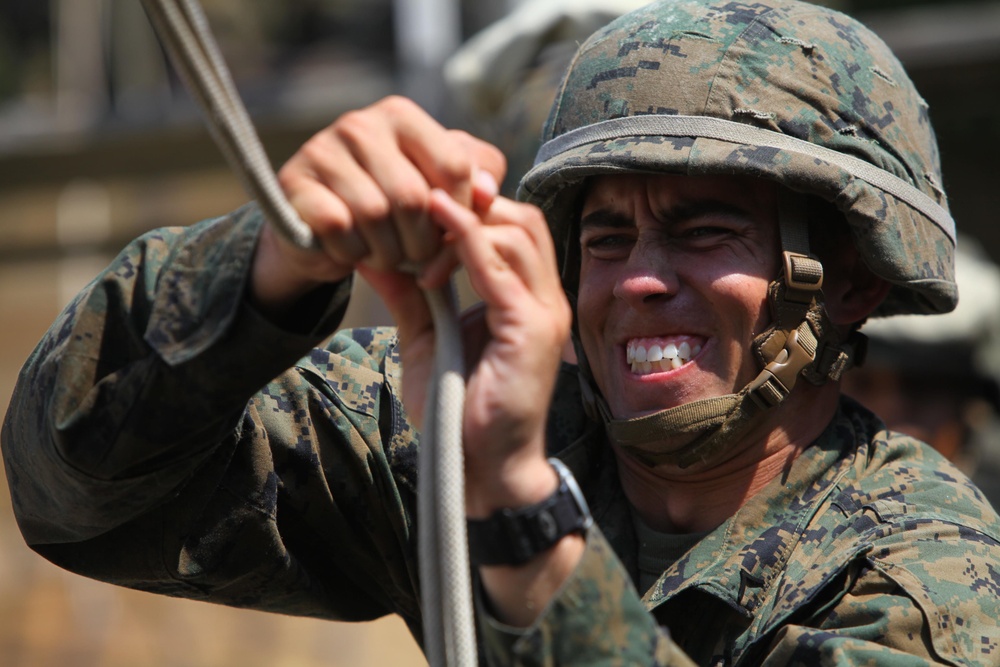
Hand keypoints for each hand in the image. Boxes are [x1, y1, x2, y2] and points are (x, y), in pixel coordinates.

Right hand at [250, 95, 504, 315]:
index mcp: (403, 116)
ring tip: (388, 256)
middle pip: (414, 197)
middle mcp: (361, 124)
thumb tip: (487, 193)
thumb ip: (474, 182)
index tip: (453, 235)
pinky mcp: (293, 182)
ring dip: (388, 252)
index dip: (462, 213)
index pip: (455, 165)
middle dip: (423, 243)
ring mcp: (322, 150)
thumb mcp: (439, 190)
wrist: (325, 232)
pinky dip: (352, 252)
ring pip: (375, 214)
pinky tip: (355, 251)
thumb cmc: (392, 207)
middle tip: (418, 258)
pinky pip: (338, 227)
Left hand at [363, 191, 571, 515]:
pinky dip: (467, 241)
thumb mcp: (427, 338)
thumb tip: (373, 255)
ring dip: (465, 222)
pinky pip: (502, 267)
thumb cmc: (458, 409)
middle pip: (522, 217)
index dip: (472, 207)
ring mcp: (543, 312)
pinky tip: (434, 238)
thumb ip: (409, 294)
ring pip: (518, 231)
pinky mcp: (531, 330)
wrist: (481, 467)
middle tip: (422, 208)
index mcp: (525, 297)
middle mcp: (544, 297)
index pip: (513, 226)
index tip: (422, 207)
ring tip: (420, 238)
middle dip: (474, 202)